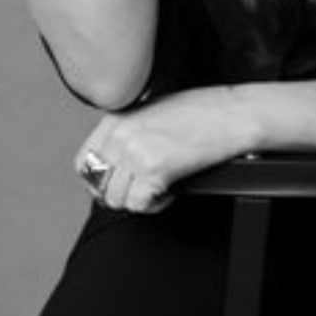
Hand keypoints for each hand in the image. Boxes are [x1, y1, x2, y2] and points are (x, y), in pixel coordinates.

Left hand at [75, 87, 254, 212]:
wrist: (231, 114)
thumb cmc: (201, 110)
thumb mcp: (151, 112)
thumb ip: (128, 133)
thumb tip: (116, 163)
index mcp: (117, 119)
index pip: (84, 161)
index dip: (98, 180)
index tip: (113, 185)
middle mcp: (121, 135)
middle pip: (99, 185)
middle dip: (119, 194)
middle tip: (141, 190)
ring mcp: (135, 152)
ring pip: (116, 199)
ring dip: (137, 200)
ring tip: (158, 189)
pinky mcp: (154, 169)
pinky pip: (138, 204)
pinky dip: (153, 205)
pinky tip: (168, 192)